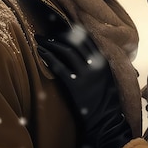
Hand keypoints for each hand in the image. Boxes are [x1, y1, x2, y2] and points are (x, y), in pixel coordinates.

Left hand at [36, 25, 132, 147]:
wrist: (106, 118)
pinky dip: (48, 57)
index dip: (71, 32)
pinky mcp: (75, 85)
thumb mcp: (108, 76)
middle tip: (44, 33)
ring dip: (51, 44)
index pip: (87, 39)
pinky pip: (59, 67)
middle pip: (75, 43)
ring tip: (40, 41)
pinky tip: (40, 52)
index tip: (59, 29)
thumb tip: (87, 49)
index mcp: (104, 60)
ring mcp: (86, 74)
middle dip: (58, 36)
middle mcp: (96, 64)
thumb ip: (100, 62)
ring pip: (67, 51)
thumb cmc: (106, 98)